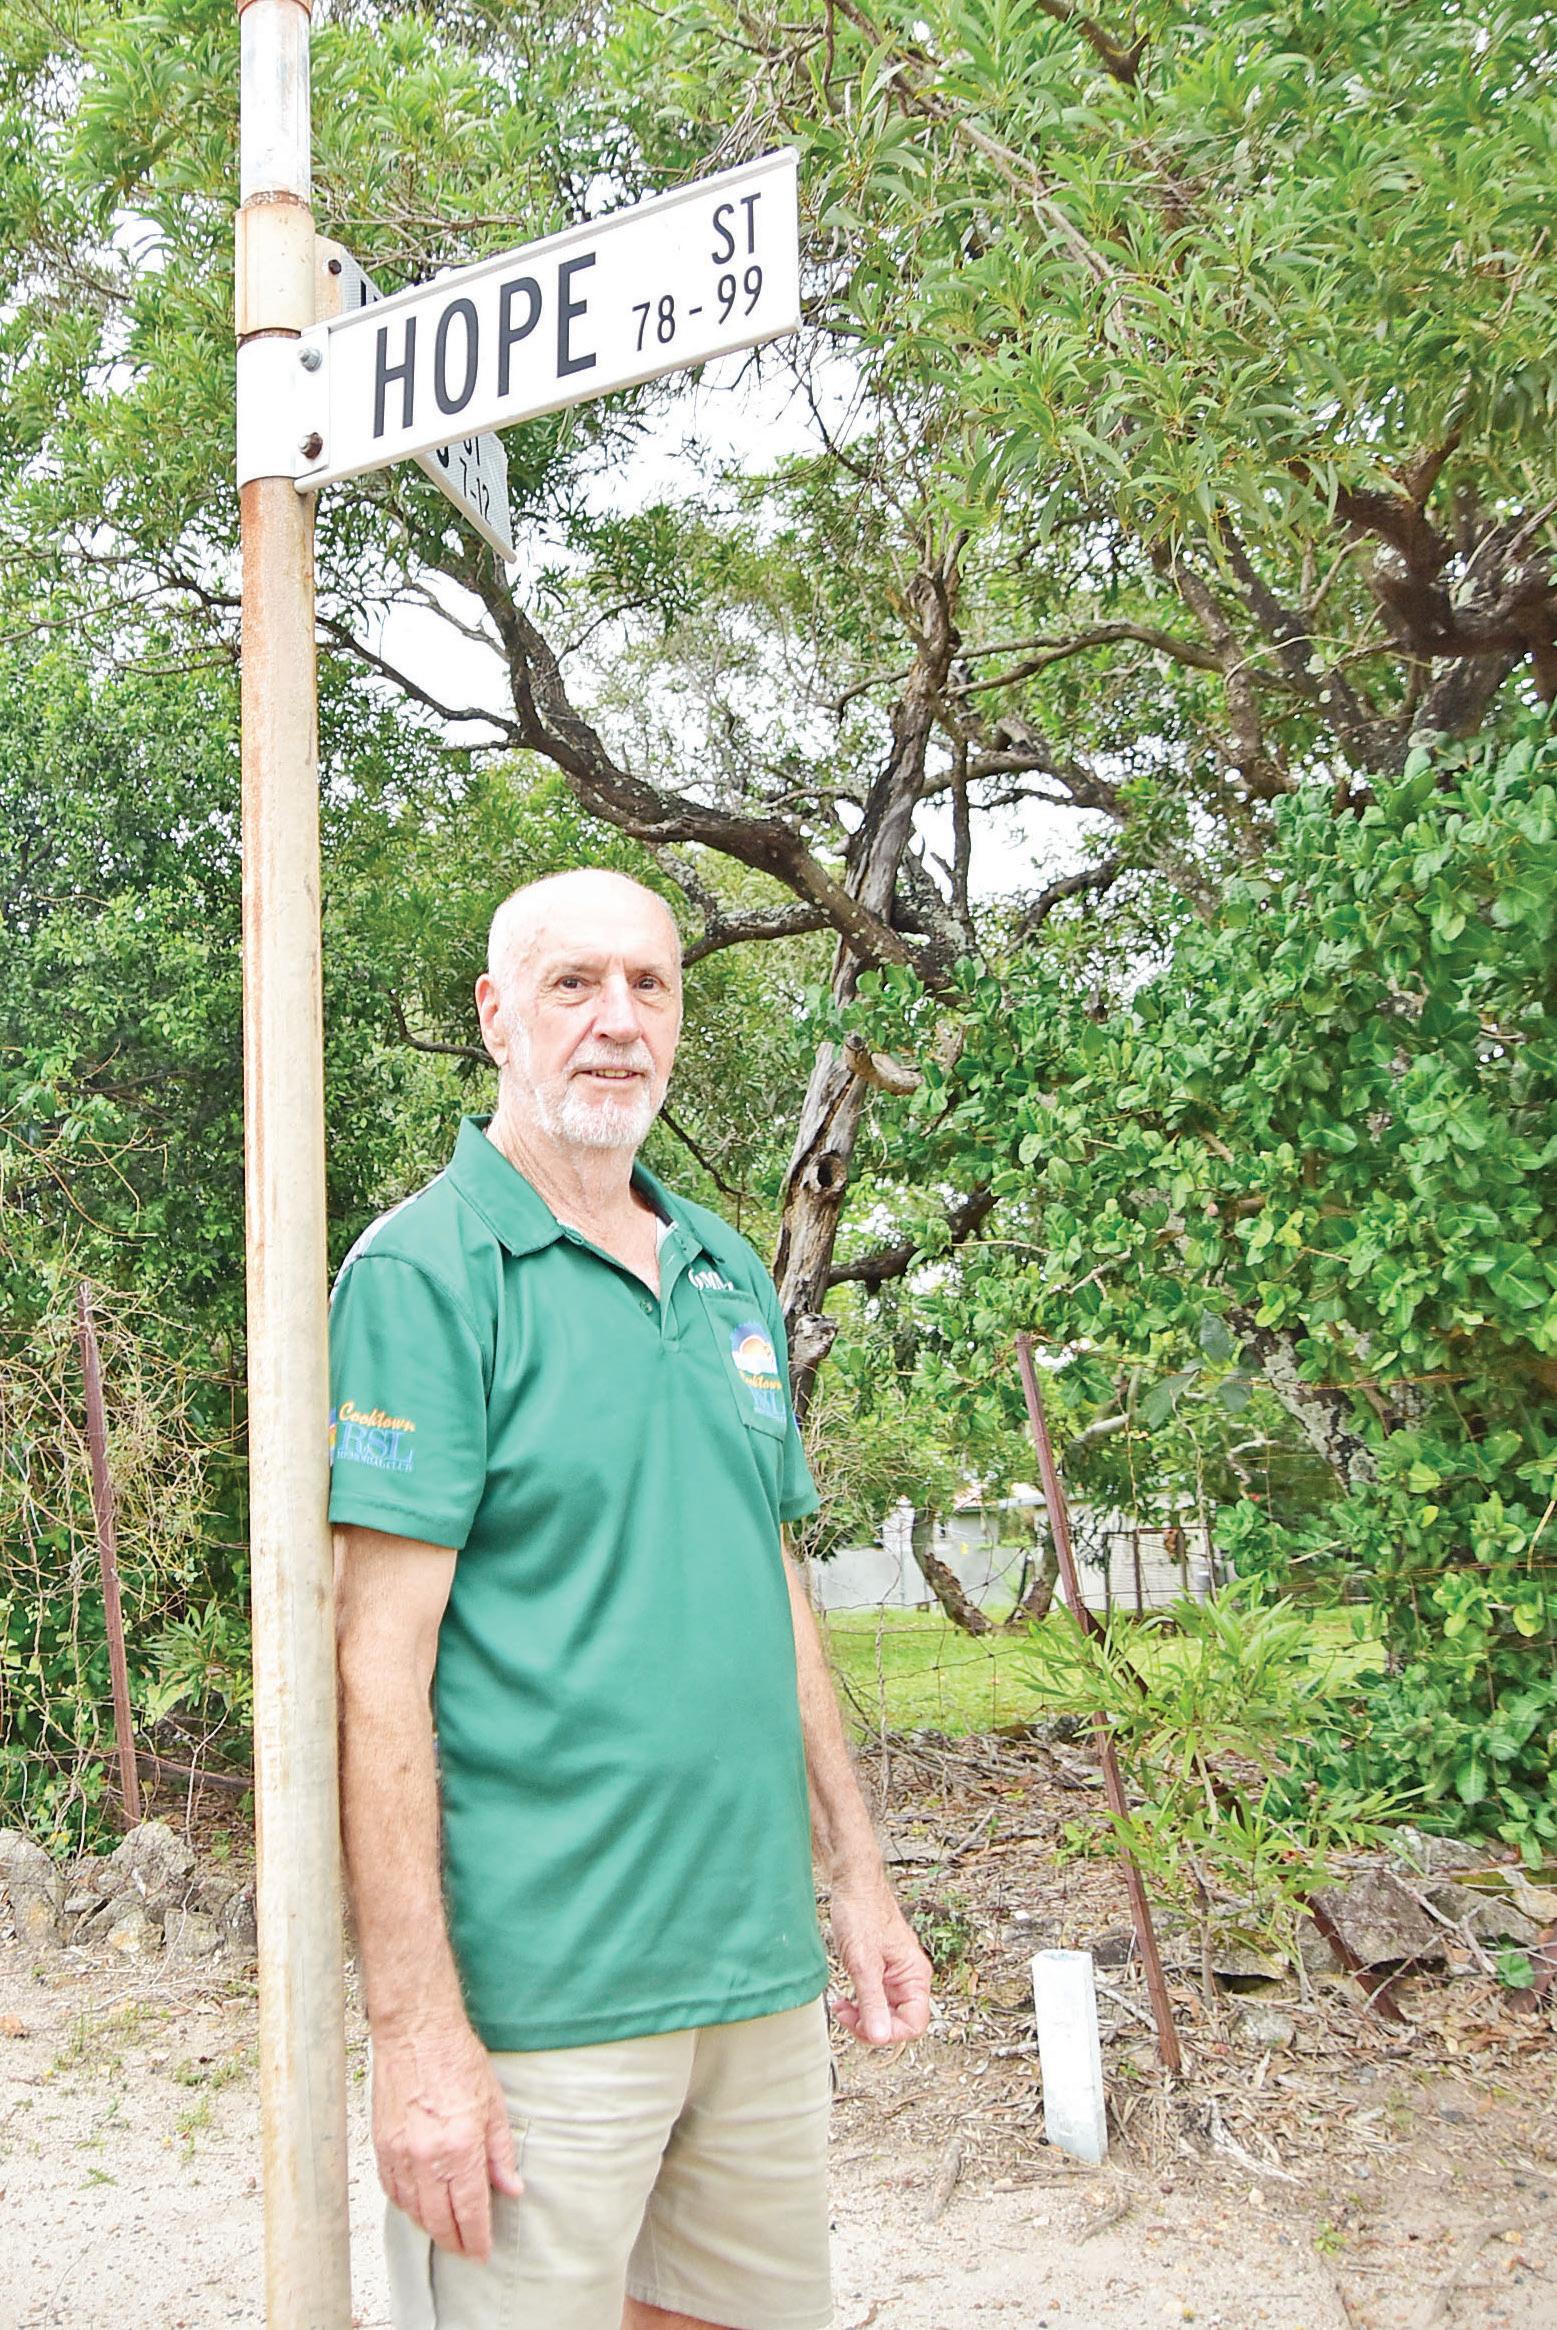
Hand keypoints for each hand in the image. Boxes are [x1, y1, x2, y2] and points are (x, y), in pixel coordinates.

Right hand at [371, 2014, 524, 2259]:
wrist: (415, 2031)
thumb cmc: (457, 2059)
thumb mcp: (493, 2104)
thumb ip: (500, 2152)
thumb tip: (511, 2189)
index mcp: (460, 2147)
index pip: (470, 2210)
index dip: (477, 2238)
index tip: (482, 2253)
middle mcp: (427, 2157)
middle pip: (438, 2220)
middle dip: (454, 2241)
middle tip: (466, 2250)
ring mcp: (399, 2154)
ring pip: (412, 2211)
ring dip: (430, 2228)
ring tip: (446, 2233)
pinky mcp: (380, 2146)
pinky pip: (392, 2191)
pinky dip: (406, 2206)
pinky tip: (418, 2208)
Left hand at [828, 1869, 932, 2045]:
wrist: (852, 1884)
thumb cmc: (861, 1914)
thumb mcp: (863, 1963)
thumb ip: (872, 2001)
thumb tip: (880, 2037)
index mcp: (915, 1976)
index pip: (914, 2024)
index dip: (889, 2033)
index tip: (863, 2026)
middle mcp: (910, 1978)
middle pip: (899, 2023)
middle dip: (871, 2026)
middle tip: (846, 2016)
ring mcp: (896, 1975)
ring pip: (885, 2013)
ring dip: (863, 2017)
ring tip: (842, 2007)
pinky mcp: (881, 1971)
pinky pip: (875, 2000)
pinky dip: (859, 2005)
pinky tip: (844, 2000)